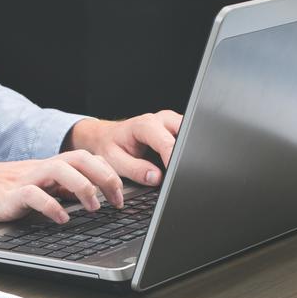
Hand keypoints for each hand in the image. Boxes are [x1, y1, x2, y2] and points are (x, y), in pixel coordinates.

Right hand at [0, 150, 124, 227]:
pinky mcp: (8, 194)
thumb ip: (55, 194)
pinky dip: (51, 206)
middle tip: (116, 202)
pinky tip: (60, 220)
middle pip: (81, 158)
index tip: (122, 196)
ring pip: (62, 170)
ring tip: (93, 208)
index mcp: (46, 168)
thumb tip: (85, 203)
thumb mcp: (30, 191)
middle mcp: (38, 169)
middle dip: (105, 177)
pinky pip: (34, 195)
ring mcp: (24, 180)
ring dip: (84, 188)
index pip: (85, 159)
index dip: (109, 173)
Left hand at [63, 110, 182, 185]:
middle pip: (185, 134)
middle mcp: (162, 120)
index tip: (175, 177)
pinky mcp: (176, 129)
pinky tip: (177, 162)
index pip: (168, 143)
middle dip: (185, 154)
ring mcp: (171, 123)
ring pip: (190, 135)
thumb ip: (136, 170)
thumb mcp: (116, 161)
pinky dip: (186, 151)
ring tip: (177, 167)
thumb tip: (156, 177)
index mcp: (146, 125)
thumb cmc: (109, 146)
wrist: (106, 136)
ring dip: (187, 152)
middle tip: (179, 172)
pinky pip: (187, 138)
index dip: (173, 161)